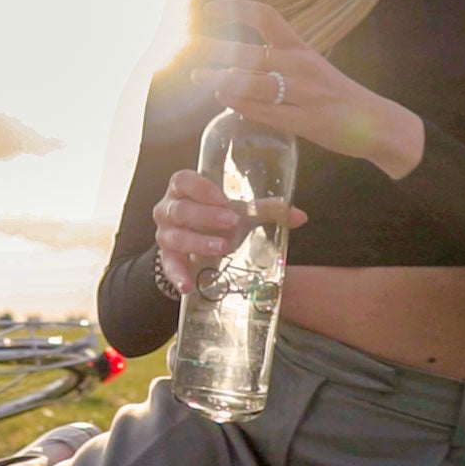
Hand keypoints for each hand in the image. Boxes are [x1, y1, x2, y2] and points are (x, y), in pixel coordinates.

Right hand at [153, 169, 306, 293]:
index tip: (222, 197)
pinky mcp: (166, 256)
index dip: (200, 187)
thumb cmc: (217, 216)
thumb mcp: (239, 211)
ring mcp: (164, 233)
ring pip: (175, 236)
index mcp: (184, 188)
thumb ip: (265, 210)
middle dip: (205, 215)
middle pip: (180, 209)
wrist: (197, 237)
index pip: (183, 180)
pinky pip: (168, 265)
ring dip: (198, 242)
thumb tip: (300, 216)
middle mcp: (168, 208)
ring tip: (222, 248)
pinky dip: (177, 275)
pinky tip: (188, 286)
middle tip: (232, 222)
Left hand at [187, 0, 425, 177]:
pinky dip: (241, 104)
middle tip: (190, 48)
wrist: (378, 124)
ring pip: (254, 82)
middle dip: (217, 50)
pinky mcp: (306, 121)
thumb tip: (240, 65)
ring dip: (222, 79)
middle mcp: (301, 66)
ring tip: (200, 76)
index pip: (267, 17)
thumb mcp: (312, 69)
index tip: (209, 9)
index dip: (236, 10)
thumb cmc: (339, 97)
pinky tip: (224, 99)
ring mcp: (304, 94)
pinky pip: (266, 111)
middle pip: (252, 52)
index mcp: (302, 49)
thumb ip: (280, 64)